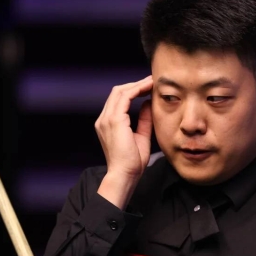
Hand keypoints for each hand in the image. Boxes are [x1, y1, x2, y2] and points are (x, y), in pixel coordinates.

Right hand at [94, 76, 152, 208]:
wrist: (124, 175)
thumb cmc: (132, 162)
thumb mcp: (141, 136)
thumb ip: (143, 120)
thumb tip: (147, 104)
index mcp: (108, 124)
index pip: (118, 100)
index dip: (133, 91)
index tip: (149, 88)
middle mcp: (104, 119)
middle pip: (117, 92)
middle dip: (135, 84)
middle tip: (152, 81)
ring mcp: (106, 119)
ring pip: (120, 91)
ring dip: (137, 84)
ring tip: (152, 82)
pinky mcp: (114, 120)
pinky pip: (124, 97)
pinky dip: (137, 90)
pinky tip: (148, 88)